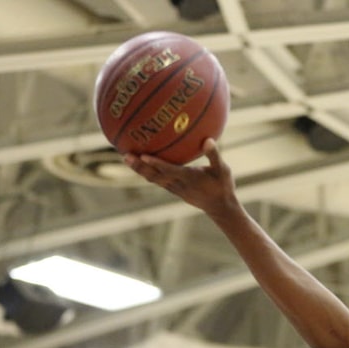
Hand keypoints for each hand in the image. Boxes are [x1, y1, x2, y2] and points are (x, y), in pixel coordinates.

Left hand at [124, 139, 240, 218]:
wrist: (221, 207)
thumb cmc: (223, 187)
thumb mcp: (223, 170)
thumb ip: (214, 155)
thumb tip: (208, 139)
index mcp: (189, 177)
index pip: (168, 170)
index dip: (155, 163)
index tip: (142, 155)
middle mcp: (178, 184)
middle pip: (154, 175)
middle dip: (139, 166)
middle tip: (125, 156)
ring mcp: (175, 189)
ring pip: (153, 179)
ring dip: (140, 170)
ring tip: (127, 159)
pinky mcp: (175, 191)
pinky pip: (158, 181)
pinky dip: (148, 173)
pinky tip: (142, 165)